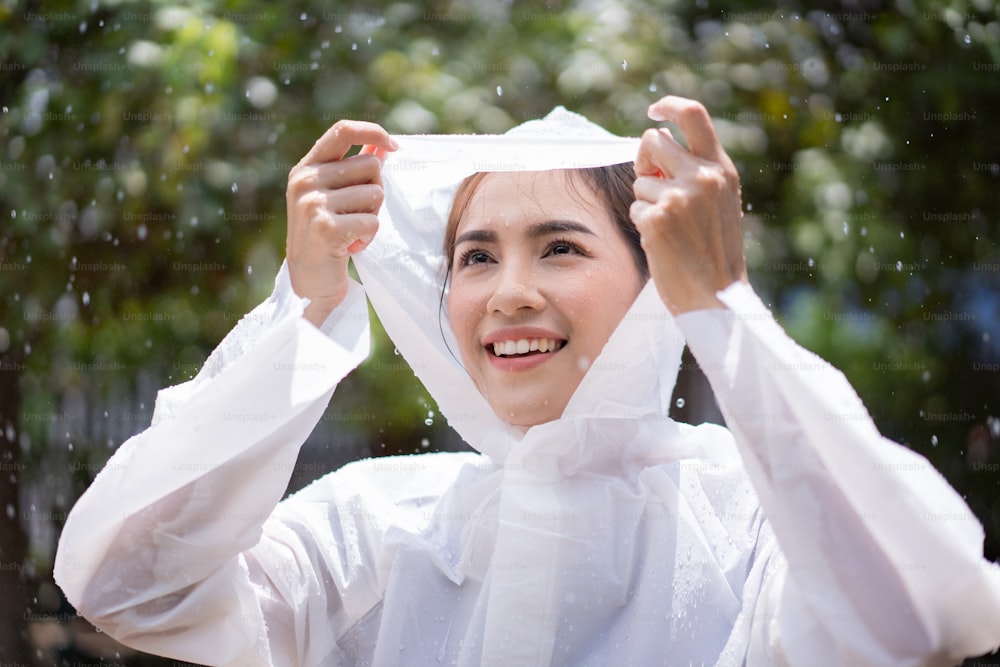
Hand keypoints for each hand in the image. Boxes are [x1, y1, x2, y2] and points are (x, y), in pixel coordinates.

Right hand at [286, 120, 397, 326]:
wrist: (308, 284)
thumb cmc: (326, 239)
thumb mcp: (334, 198)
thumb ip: (355, 171)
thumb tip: (384, 147)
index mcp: (305, 168)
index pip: (342, 131)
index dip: (373, 132)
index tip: (393, 147)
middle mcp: (305, 181)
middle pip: (371, 165)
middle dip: (375, 192)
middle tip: (356, 215)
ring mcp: (313, 204)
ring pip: (375, 194)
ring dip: (372, 217)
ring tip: (351, 232)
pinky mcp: (327, 228)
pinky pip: (372, 221)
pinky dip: (369, 237)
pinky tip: (350, 247)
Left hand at [630, 96, 747, 314]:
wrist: (717, 296)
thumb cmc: (715, 253)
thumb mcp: (720, 202)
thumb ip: (697, 172)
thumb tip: (658, 145)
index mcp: (721, 169)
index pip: (694, 115)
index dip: (669, 105)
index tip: (653, 110)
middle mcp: (702, 176)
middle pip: (652, 141)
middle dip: (643, 160)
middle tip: (650, 184)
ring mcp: (679, 197)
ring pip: (639, 181)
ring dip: (645, 203)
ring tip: (670, 230)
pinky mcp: (657, 219)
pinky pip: (634, 209)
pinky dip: (642, 226)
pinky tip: (663, 244)